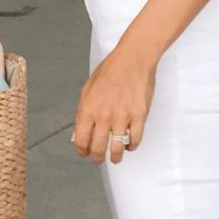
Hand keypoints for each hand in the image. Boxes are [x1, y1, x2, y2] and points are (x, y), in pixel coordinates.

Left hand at [72, 40, 155, 165]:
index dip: (82, 151)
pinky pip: (135, 140)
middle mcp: (104, 115)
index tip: (85, 153)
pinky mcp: (139, 116)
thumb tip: (79, 132)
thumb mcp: (87, 89)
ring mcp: (123, 117)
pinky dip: (131, 146)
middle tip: (99, 159)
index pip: (81, 141)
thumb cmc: (110, 71)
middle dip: (97, 158)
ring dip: (115, 157)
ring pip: (117, 149)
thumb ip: (82, 112)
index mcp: (88, 109)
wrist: (133, 59)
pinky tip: (129, 145)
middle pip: (98, 149)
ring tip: (116, 158)